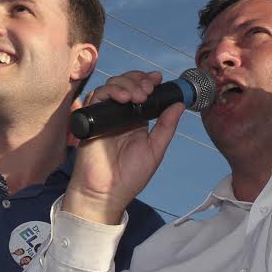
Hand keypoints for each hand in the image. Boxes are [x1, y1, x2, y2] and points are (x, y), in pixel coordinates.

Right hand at [64, 70, 183, 224]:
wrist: (107, 193)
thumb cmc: (129, 176)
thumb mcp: (155, 149)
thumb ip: (166, 126)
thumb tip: (179, 104)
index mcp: (136, 120)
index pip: (140, 91)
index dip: (147, 80)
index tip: (158, 79)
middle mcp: (120, 114)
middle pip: (126, 83)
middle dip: (139, 80)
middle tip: (148, 89)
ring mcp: (106, 115)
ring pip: (113, 85)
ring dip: (127, 84)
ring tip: (138, 96)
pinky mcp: (92, 118)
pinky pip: (98, 96)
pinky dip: (111, 92)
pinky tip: (123, 98)